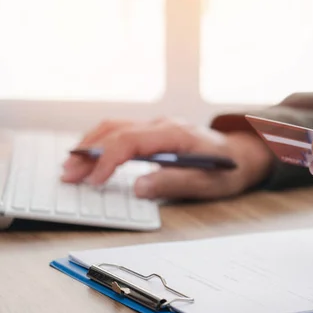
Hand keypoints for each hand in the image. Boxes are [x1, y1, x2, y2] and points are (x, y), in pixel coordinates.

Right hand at [61, 117, 273, 199]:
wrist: (243, 155)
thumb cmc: (227, 170)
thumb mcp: (207, 183)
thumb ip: (174, 183)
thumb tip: (139, 187)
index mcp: (176, 134)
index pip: (131, 141)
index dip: (108, 160)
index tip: (94, 180)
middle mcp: (164, 125)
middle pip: (116, 131)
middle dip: (89, 152)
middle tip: (68, 175)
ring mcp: (159, 126)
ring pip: (115, 127)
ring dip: (91, 144)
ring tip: (71, 165)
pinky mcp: (156, 132)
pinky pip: (122, 131)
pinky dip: (102, 142)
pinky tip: (90, 155)